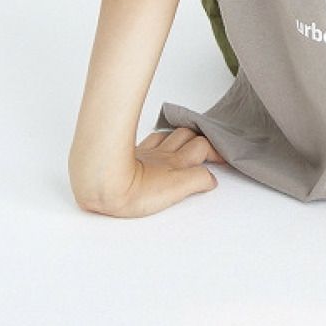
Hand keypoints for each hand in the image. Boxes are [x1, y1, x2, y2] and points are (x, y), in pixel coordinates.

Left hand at [76, 127, 226, 217]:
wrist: (101, 184)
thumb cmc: (133, 192)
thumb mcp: (174, 191)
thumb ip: (196, 182)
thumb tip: (211, 179)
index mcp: (176, 163)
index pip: (203, 147)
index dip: (215, 151)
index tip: (224, 159)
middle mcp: (164, 154)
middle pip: (188, 135)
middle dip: (200, 138)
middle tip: (208, 148)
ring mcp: (148, 152)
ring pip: (171, 134)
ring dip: (182, 135)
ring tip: (188, 140)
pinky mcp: (132, 154)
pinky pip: (152, 139)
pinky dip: (162, 138)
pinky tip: (159, 143)